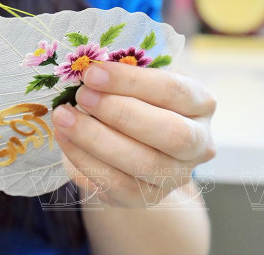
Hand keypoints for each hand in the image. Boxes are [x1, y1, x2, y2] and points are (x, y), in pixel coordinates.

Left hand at [52, 61, 216, 208]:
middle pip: (170, 132)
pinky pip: (116, 184)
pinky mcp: (147, 198)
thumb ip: (124, 71)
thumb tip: (87, 65)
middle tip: (81, 96)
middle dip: (119, 113)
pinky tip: (64, 139)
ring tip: (63, 116)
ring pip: (143, 163)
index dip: (132, 81)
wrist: (135, 143)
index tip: (92, 72)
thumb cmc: (137, 98)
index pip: (174, 90)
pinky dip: (84, 160)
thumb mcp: (138, 79)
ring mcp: (176, 175)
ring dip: (95, 139)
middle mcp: (199, 143)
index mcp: (200, 103)